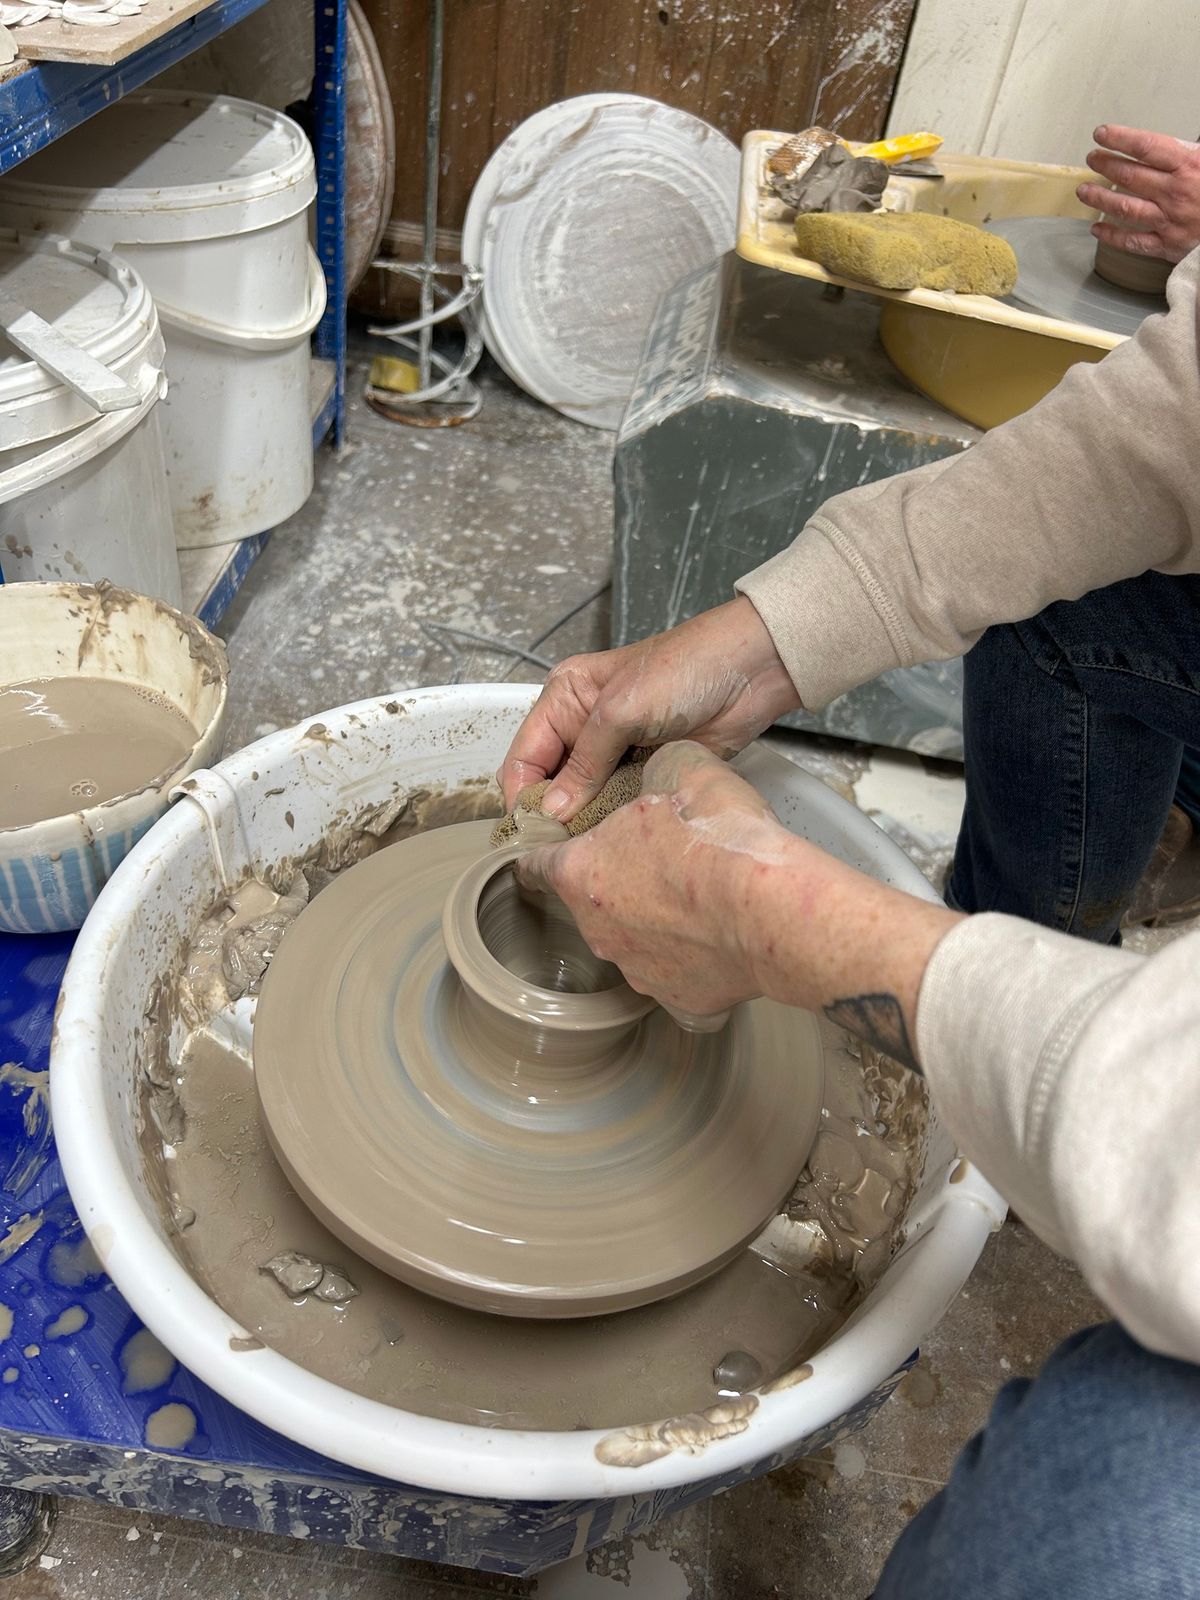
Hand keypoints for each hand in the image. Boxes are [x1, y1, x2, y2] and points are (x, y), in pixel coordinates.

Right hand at [498, 598, 800, 820]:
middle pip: (549, 781)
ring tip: (582, 849)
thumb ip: (584, 763)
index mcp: (566, 697)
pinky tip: (611, 839)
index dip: (522, 795)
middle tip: (555, 848)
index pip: (524, 755)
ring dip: (582, 822)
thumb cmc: (686, 668)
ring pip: (581, 798)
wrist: (750, 671)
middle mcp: (584, 725)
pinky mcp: (644, 770)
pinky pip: (616, 804)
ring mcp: (616, 751)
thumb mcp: (621, 712)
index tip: (529, 833)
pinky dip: (611, 821)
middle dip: (550, 814)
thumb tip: (552, 811)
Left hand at [514, 741, 962, 1065]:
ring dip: (652, 918)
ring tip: (696, 895)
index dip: (552, 846)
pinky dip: (689, 954)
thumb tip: (655, 773)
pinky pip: (674, 971)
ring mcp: (634, 969)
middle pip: (590, 900)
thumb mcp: (682, 768)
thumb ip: (651, 771)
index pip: (535, 862)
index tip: (568, 839)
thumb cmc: (722, 840)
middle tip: (658, 856)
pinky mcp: (676, 998)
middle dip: (616, 878)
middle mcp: (597, 928)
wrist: (774, 911)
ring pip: (631, 938)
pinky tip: (719, 934)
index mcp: (582, 872)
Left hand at [1077, 125, 1199, 262]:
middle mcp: (1175, 192)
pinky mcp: (1168, 246)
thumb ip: (1193, 150)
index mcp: (1189, 165)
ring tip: (1085, 191)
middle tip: (1092, 159)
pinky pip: (1133, 241)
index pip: (1146, 147)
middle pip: (1130, 175)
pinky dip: (1112, 235)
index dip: (1120, 138)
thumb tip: (1176, 140)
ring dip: (1100, 198)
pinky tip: (1097, 228)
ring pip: (1126, 208)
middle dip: (1106, 165)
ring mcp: (1169, 220)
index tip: (1102, 133)